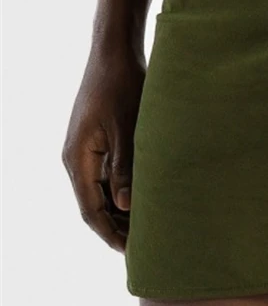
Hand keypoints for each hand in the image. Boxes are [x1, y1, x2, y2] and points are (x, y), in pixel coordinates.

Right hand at [62, 43, 144, 251]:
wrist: (115, 53)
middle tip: (147, 245)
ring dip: (124, 208)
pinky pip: (109, 173)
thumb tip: (126, 205)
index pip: (91, 210)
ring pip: (104, 190)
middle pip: (96, 204)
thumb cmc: (123, 85)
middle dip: (119, 226)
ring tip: (151, 226)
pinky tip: (147, 195)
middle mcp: (78, 159)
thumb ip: (125, 167)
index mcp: (78, 160)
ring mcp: (88, 149)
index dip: (111, 233)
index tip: (132, 252)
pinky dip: (126, 187)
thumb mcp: (128, 128)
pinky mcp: (100, 139)